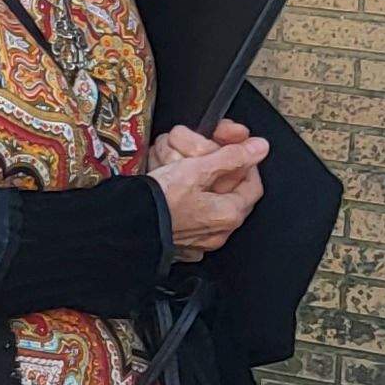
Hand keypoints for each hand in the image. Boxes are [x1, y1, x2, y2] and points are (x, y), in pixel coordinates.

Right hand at [148, 123, 269, 259]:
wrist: (125, 226)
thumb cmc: (158, 201)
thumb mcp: (197, 169)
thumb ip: (231, 157)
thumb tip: (260, 148)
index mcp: (228, 213)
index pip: (251, 182)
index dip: (244, 161)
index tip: (232, 147)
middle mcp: (218, 230)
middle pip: (227, 189)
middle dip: (213, 165)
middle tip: (198, 153)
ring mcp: (199, 236)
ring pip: (206, 198)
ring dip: (193, 176)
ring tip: (173, 165)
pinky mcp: (180, 237)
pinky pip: (188, 210)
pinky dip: (180, 193)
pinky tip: (167, 184)